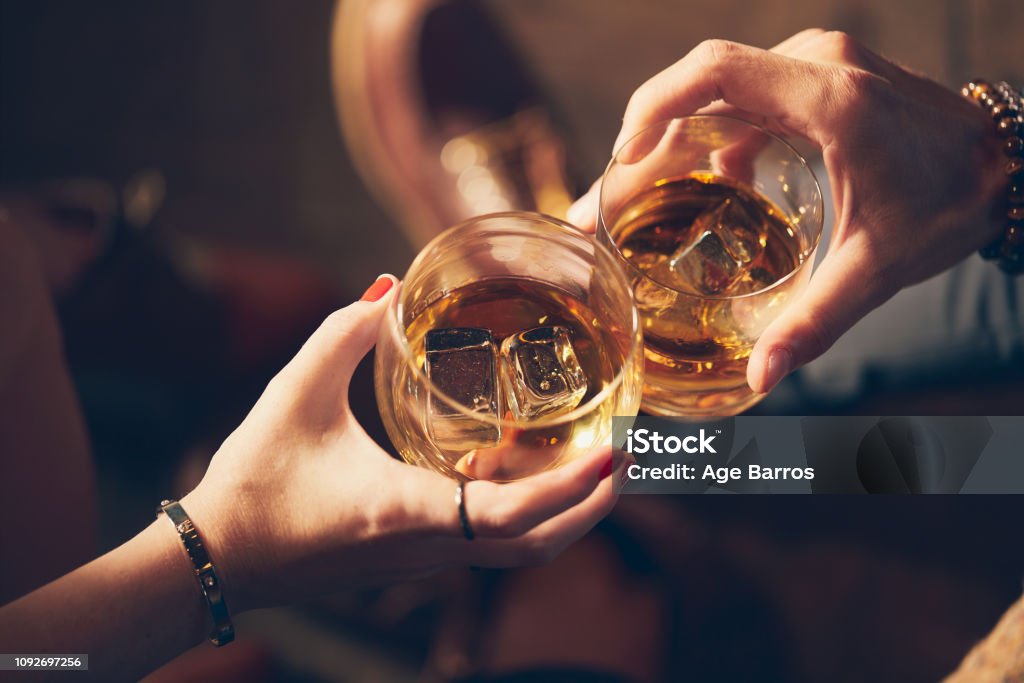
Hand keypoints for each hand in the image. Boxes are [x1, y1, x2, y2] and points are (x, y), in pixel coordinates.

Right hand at [182, 275, 620, 611]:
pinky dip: (520, 515)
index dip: (573, 487)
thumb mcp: (295, 393)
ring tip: (591, 463)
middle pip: (536, 546)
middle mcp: (426, 546)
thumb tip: (386, 286)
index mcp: (406, 509)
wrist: (218, 558)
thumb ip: (343, 332)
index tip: (614, 452)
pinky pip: (485, 545)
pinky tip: (512, 470)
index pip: (513, 515)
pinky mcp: (412, 559)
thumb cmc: (255, 481)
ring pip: (516, 552)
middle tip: (624, 456)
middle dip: (591, 506)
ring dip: (563, 514)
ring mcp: (422, 561)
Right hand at [568, 29, 1006, 392]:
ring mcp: (815, 67)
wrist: (1005, 165)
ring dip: (667, 140)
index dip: (651, 106)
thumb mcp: (877, 268)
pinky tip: (695, 185)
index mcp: (829, 99)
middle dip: (640, 142)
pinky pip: (740, 98)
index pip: (714, 72)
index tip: (619, 160)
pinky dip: (704, 136)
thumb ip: (814, 321)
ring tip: (630, 201)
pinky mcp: (814, 80)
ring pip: (714, 92)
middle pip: (698, 85)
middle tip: (601, 204)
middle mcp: (816, 66)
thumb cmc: (949, 205)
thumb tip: (761, 376)